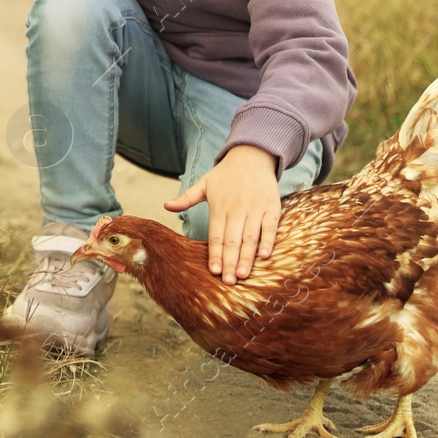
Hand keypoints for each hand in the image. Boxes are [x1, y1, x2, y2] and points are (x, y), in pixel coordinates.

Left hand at [164, 144, 279, 284]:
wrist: (252, 155)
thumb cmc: (225, 174)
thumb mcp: (204, 183)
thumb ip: (186, 198)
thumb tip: (165, 206)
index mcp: (219, 206)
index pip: (216, 234)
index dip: (214, 253)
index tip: (213, 271)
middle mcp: (237, 209)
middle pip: (232, 239)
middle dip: (229, 261)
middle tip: (228, 282)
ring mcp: (255, 208)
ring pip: (250, 237)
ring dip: (247, 257)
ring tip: (242, 274)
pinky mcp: (272, 207)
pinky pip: (270, 227)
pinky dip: (268, 241)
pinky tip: (264, 256)